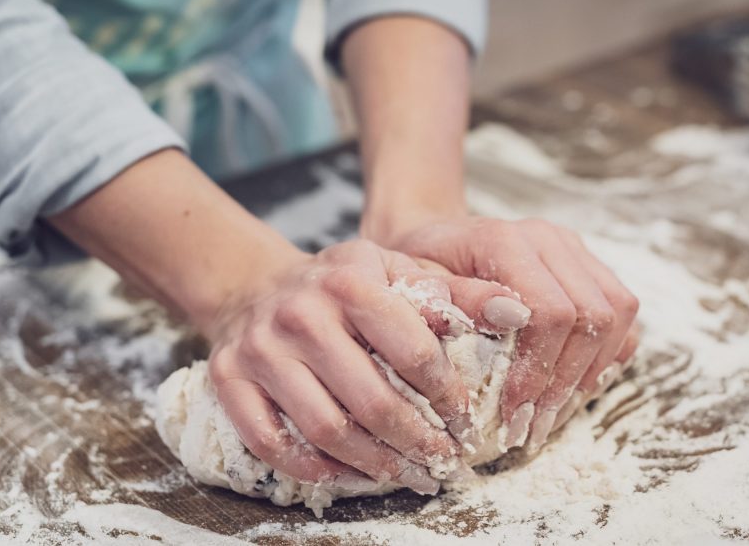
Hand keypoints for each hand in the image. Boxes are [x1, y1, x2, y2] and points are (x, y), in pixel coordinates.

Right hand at [205, 239, 524, 491]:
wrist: (257, 286)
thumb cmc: (341, 286)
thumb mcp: (397, 272)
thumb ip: (458, 292)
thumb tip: (519, 312)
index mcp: (349, 280)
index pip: (413, 351)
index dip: (448, 397)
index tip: (467, 422)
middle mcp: (300, 313)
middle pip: (371, 401)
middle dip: (417, 443)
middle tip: (443, 463)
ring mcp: (261, 349)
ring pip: (325, 429)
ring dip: (374, 464)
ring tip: (406, 475)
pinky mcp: (230, 379)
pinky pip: (273, 443)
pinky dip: (315, 469)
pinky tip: (348, 474)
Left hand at [369, 217, 639, 452]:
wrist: (431, 241)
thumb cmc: (416, 271)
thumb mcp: (415, 287)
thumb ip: (458, 299)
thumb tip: (509, 317)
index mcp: (504, 240)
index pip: (550, 311)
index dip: (538, 371)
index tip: (513, 415)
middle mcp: (547, 238)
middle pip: (591, 316)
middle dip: (565, 383)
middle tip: (533, 428)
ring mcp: (573, 249)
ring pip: (617, 313)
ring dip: (591, 374)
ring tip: (552, 416)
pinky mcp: (587, 265)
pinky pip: (621, 313)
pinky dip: (606, 355)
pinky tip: (572, 389)